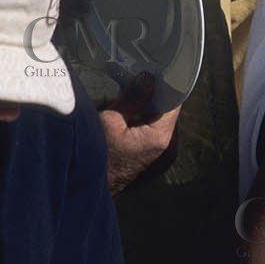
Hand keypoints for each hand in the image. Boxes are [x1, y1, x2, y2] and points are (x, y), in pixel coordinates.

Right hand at [100, 76, 180, 192]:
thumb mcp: (110, 119)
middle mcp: (168, 150)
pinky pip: (156, 138)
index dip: (166, 85)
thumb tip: (148, 79)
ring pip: (162, 126)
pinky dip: (146, 128)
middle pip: (169, 114)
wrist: (90, 189)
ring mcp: (163, 160)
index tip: (157, 74)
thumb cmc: (97, 156)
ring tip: (133, 105)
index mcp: (161, 138)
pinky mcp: (156, 164)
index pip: (174, 103)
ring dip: (150, 114)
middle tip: (140, 86)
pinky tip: (131, 123)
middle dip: (156, 99)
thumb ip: (133, 98)